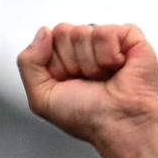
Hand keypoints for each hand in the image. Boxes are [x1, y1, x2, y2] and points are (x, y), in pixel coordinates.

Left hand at [17, 23, 157, 157]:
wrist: (118, 125)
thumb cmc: (87, 118)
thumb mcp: (42, 99)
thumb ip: (28, 64)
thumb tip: (42, 32)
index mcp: (65, 60)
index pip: (48, 39)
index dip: (55, 64)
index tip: (69, 82)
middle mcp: (85, 48)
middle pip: (64, 32)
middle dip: (72, 62)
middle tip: (87, 81)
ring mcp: (107, 41)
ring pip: (84, 31)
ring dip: (91, 63)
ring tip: (103, 78)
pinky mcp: (129, 37)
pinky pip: (106, 32)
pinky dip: (108, 55)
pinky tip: (117, 68)